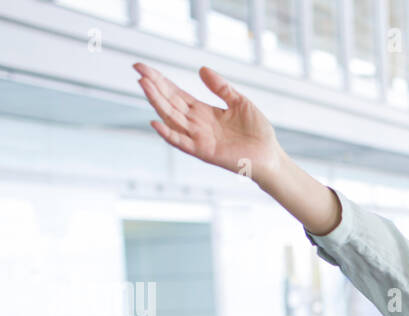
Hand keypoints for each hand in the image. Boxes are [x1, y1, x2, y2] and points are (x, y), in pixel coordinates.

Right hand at [132, 62, 283, 185]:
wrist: (270, 155)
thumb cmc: (257, 131)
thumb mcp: (239, 101)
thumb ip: (220, 87)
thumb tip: (201, 68)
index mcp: (203, 111)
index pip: (176, 93)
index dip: (160, 81)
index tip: (143, 67)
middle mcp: (196, 124)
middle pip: (169, 103)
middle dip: (153, 87)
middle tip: (138, 70)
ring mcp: (198, 138)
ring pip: (172, 118)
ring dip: (157, 103)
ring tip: (144, 85)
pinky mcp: (204, 151)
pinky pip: (182, 142)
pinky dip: (168, 134)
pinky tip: (155, 122)